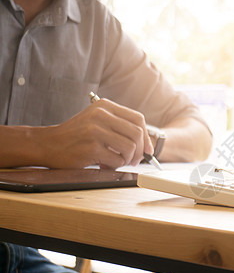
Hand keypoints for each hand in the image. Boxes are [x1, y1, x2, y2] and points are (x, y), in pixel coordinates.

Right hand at [39, 98, 153, 168]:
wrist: (47, 144)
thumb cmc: (76, 135)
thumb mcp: (97, 121)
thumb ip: (119, 126)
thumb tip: (147, 144)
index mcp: (105, 106)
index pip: (138, 119)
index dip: (146, 137)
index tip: (147, 150)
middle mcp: (101, 115)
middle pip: (137, 133)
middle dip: (140, 151)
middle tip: (134, 160)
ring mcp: (95, 131)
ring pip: (130, 148)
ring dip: (127, 160)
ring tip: (116, 162)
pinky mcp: (91, 147)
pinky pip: (117, 160)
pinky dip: (115, 166)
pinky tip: (104, 165)